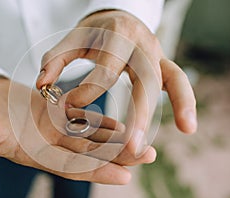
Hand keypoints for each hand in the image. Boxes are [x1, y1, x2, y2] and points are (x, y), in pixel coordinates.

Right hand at [0, 76, 155, 197]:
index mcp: (32, 153)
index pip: (69, 167)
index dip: (95, 171)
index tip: (124, 176)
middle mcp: (48, 144)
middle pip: (88, 154)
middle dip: (117, 156)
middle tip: (149, 156)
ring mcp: (53, 128)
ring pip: (90, 136)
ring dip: (116, 139)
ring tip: (143, 140)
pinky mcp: (55, 112)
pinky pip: (83, 117)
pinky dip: (102, 121)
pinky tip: (123, 122)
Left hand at [36, 10, 196, 137]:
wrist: (117, 19)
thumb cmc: (93, 34)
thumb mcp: (71, 41)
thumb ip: (54, 61)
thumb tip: (42, 85)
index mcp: (117, 35)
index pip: (106, 72)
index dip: (87, 92)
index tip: (68, 106)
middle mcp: (142, 44)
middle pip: (145, 78)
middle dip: (139, 113)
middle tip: (130, 146)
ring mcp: (157, 53)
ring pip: (171, 79)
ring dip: (178, 105)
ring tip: (184, 129)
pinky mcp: (164, 64)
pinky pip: (179, 81)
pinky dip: (185, 102)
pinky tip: (188, 126)